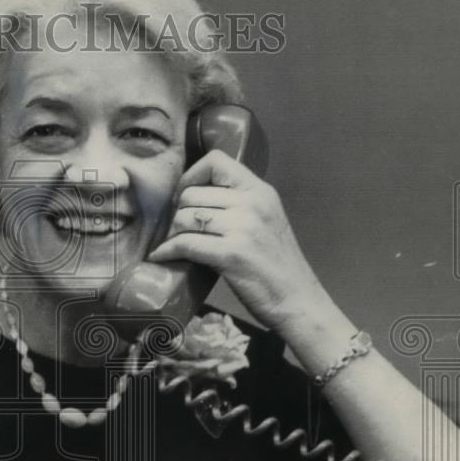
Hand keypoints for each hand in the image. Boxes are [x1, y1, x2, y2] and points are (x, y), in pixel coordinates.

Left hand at [148, 149, 329, 333]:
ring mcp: (243, 228)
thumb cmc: (277, 265)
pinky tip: (162, 257)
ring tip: (174, 245)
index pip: (216, 161)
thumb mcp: (265, 221)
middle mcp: (252, 204)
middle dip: (177, 214)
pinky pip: (185, 244)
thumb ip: (238, 205)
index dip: (191, 176)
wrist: (297, 300)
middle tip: (178, 231)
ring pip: (184, 218)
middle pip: (191, 193)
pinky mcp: (231, 254)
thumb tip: (196, 199)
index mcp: (260, 191)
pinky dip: (167, 251)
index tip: (185, 198)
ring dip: (172, 234)